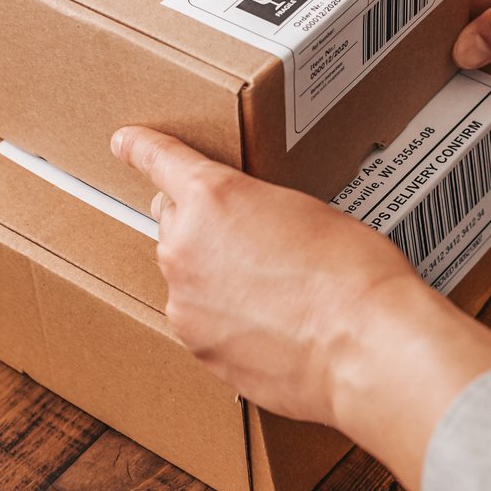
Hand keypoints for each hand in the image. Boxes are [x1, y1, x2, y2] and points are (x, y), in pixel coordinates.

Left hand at [111, 126, 490, 490]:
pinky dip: (226, 320)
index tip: (125, 143)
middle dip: (201, 225)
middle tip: (248, 239)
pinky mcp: (198, 347)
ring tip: (273, 293)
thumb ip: (257, 211)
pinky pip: (202, 322)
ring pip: (187, 277)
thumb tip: (248, 232)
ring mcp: (185, 302)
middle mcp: (185, 246)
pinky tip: (272, 325)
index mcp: (213, 197)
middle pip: (173, 222)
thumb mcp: (306, 212)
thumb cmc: (353, 274)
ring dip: (214, 277)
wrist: (364, 348)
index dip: (141, 149)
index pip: (159, 160)